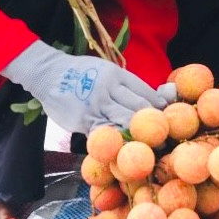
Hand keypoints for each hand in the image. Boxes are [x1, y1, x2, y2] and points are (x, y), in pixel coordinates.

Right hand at [2, 41, 173, 132]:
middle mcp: (109, 89)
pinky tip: (126, 147)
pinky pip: (105, 132)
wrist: (49, 74)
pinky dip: (116, 141)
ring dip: (139, 134)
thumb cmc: (82, 73)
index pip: (146, 92)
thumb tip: (151, 99)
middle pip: (139, 108)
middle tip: (166, 135)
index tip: (169, 117)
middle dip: (155, 122)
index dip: (159, 106)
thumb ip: (125, 85)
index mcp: (118, 75)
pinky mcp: (84, 120)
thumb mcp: (106, 70)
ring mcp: (97, 105)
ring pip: (125, 121)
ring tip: (151, 144)